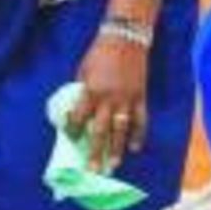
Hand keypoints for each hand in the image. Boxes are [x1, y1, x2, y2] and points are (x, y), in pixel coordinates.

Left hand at [69, 36, 150, 172]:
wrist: (125, 38)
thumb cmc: (99, 53)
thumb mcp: (82, 71)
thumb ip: (81, 91)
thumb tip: (76, 110)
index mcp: (90, 91)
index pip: (78, 117)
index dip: (72, 130)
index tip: (69, 139)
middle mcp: (108, 98)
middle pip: (100, 131)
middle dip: (95, 152)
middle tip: (93, 171)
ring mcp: (126, 99)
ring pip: (121, 130)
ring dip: (117, 149)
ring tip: (113, 165)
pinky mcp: (141, 97)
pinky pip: (141, 120)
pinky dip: (138, 135)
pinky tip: (134, 148)